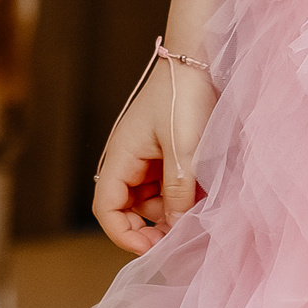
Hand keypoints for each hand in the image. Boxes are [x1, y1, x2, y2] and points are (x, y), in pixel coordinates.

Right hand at [91, 55, 216, 254]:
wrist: (197, 59)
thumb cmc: (183, 98)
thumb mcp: (183, 150)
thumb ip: (178, 193)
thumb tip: (176, 229)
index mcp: (121, 157)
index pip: (107, 209)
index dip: (125, 235)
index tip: (153, 248)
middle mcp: (127, 159)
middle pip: (127, 208)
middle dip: (151, 227)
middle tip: (179, 239)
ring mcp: (145, 155)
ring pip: (149, 199)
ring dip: (169, 211)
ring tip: (196, 214)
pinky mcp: (162, 151)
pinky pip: (164, 184)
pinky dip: (179, 194)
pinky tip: (200, 196)